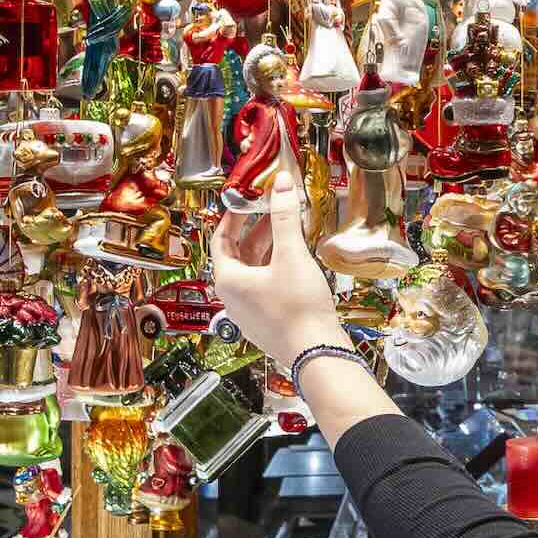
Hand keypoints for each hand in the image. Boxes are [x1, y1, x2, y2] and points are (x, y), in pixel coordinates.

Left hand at [207, 173, 348, 367]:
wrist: (316, 352)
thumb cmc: (298, 310)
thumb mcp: (291, 256)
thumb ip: (285, 217)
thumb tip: (281, 185)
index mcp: (228, 280)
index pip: (221, 239)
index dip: (234, 217)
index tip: (247, 201)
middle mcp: (233, 297)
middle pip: (238, 255)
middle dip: (256, 231)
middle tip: (272, 211)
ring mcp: (249, 312)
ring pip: (253, 272)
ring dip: (268, 250)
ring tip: (287, 232)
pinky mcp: (266, 321)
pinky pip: (264, 287)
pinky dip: (275, 269)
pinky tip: (295, 262)